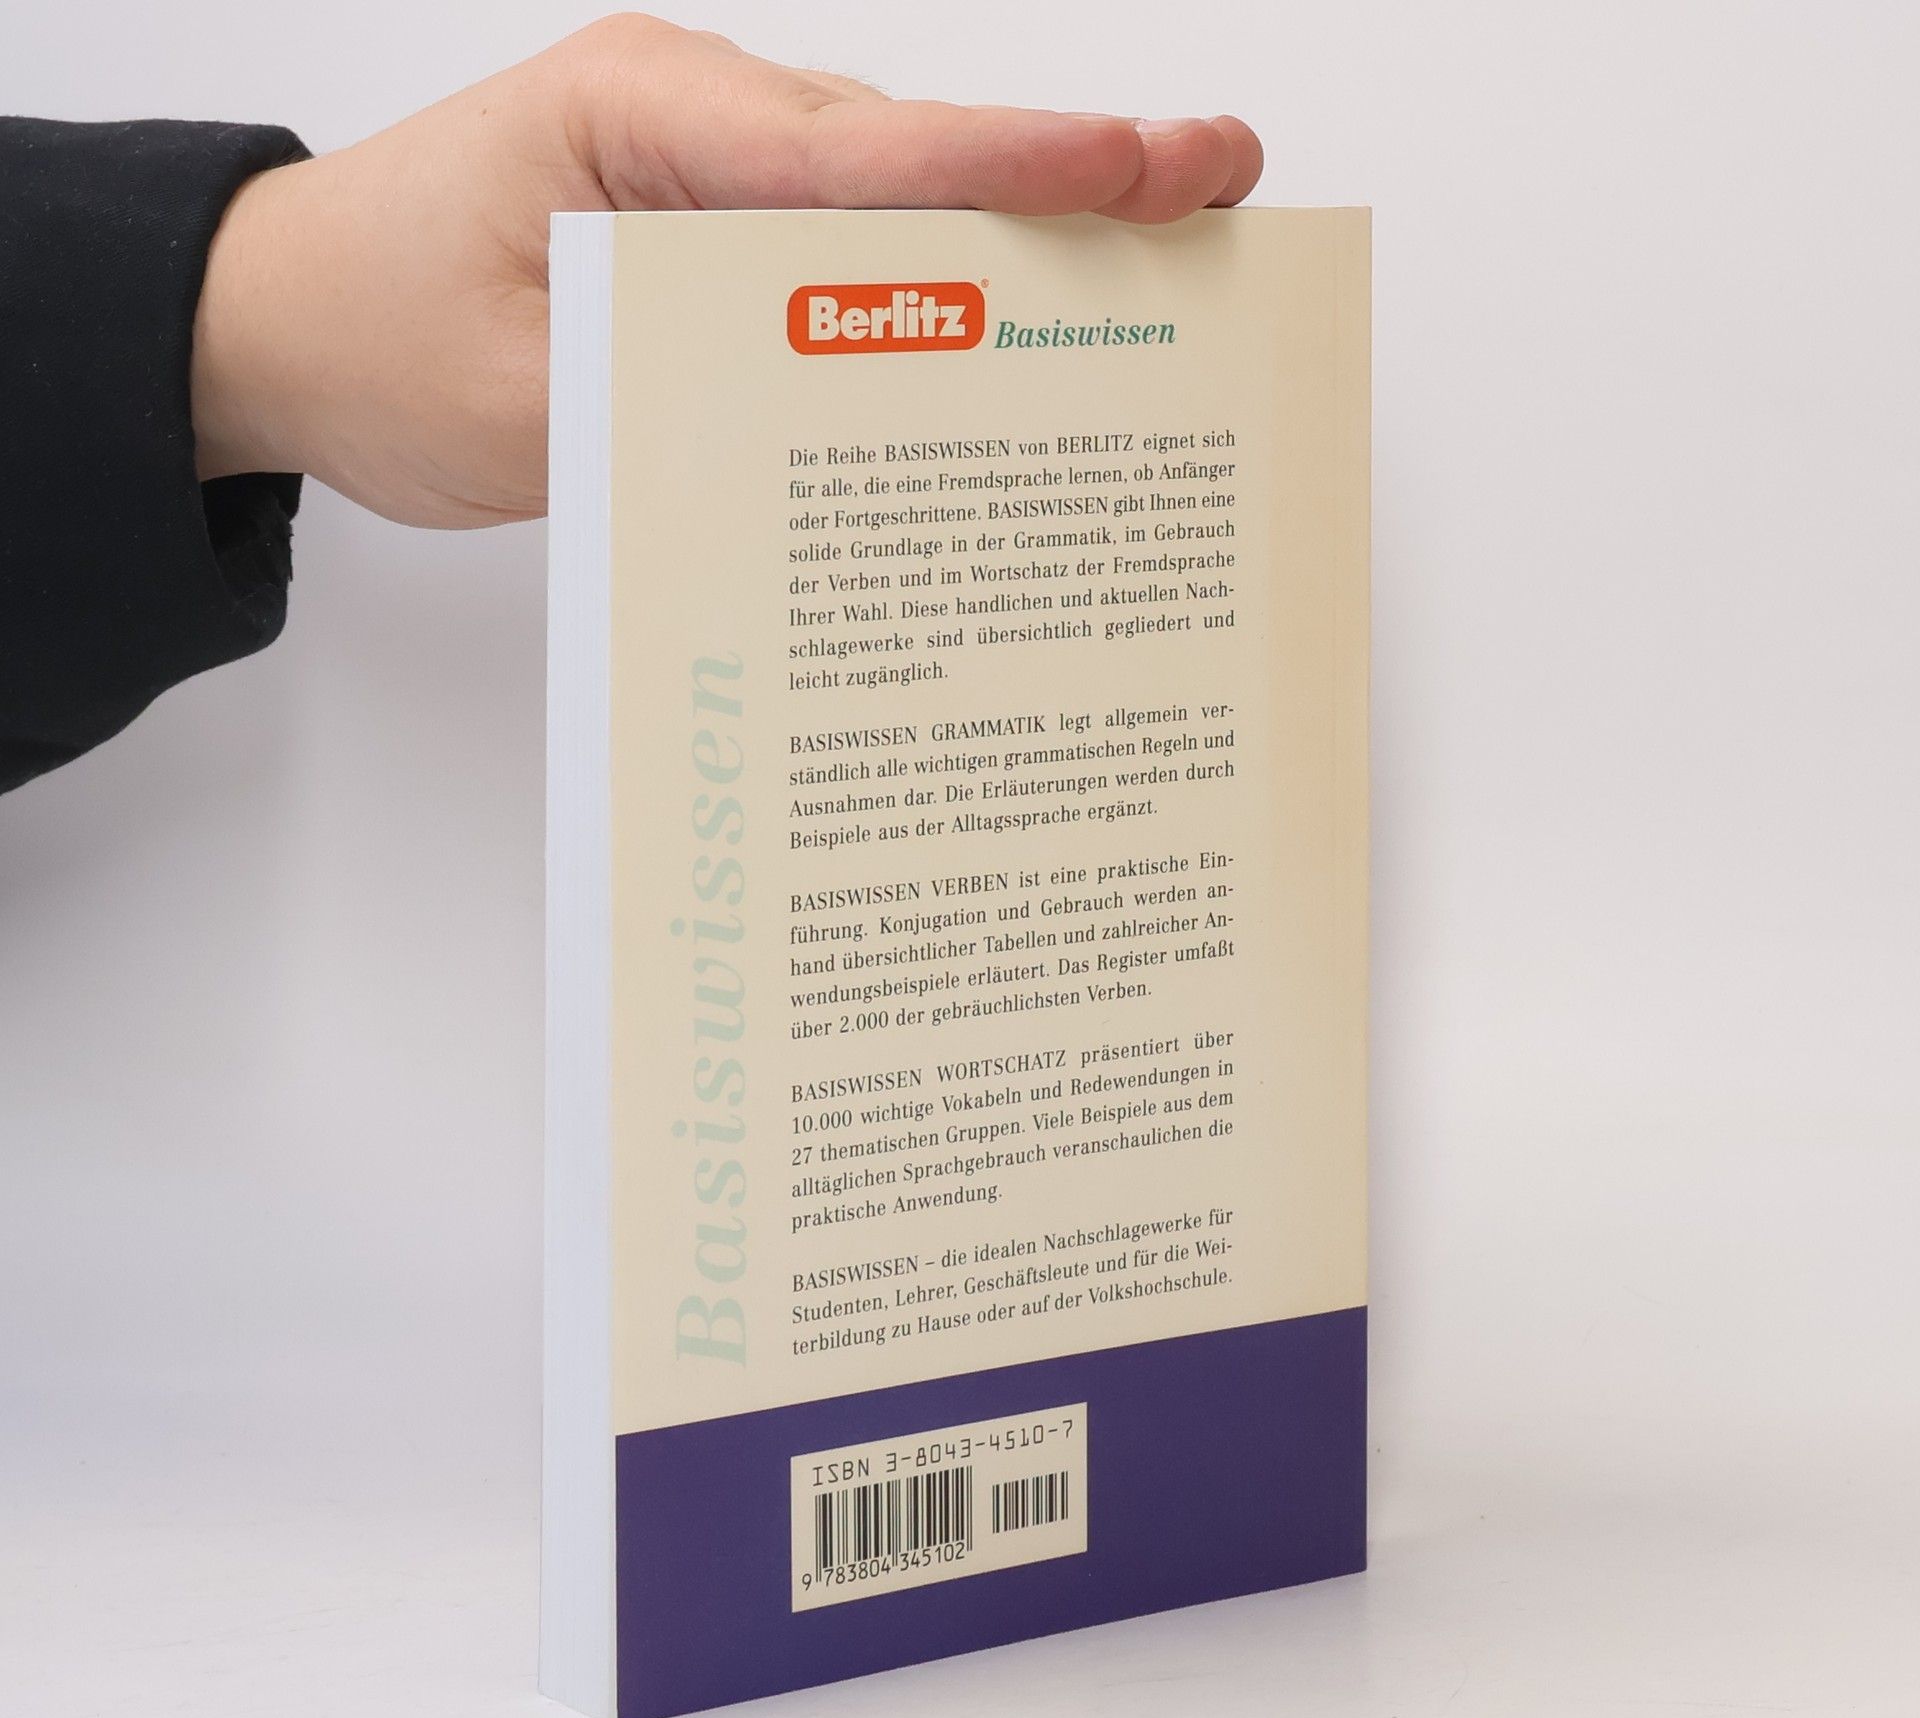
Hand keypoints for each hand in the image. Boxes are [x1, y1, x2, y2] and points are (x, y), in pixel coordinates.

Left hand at [189, 14, 1262, 527]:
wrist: (282, 325)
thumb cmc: (368, 333)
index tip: (1136, 171)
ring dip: (1024, 233)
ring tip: (1170, 247)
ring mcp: (714, 179)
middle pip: (912, 157)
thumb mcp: (509, 400)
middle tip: (1217, 180)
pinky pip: (852, 258)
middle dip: (1069, 175)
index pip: (852, 154)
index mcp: (639, 120)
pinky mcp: (718, 239)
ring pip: (900, 203)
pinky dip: (941, 291)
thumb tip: (833, 432)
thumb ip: (670, 402)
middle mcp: (695, 125)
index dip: (1004, 169)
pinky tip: (1026, 326)